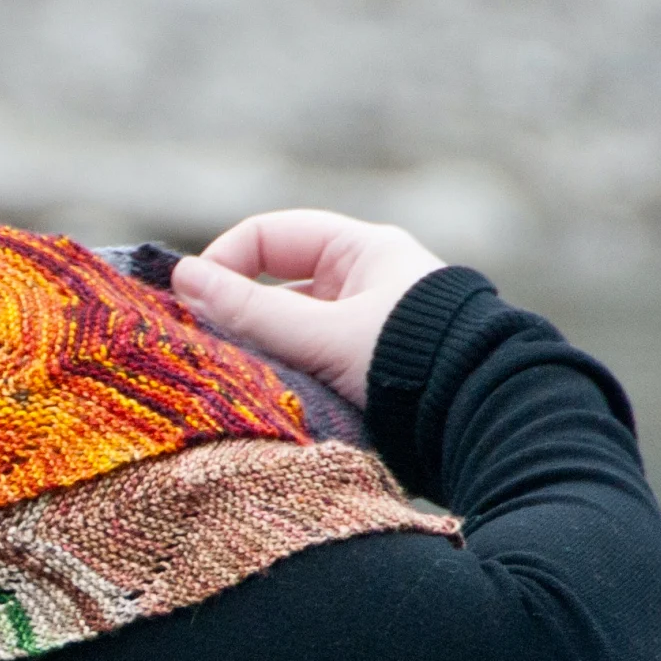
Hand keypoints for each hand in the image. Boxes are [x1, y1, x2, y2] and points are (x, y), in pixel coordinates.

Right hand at [169, 210, 445, 406]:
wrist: (477, 424)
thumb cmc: (406, 365)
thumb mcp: (321, 335)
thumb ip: (249, 310)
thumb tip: (183, 279)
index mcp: (362, 251)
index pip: (270, 236)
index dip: (225, 262)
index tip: (192, 301)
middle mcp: (363, 282)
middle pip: (274, 285)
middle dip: (236, 313)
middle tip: (202, 344)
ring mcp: (363, 326)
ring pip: (287, 326)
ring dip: (258, 347)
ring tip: (233, 375)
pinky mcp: (363, 368)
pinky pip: (305, 358)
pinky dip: (281, 371)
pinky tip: (265, 394)